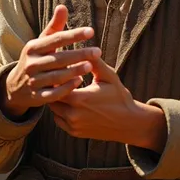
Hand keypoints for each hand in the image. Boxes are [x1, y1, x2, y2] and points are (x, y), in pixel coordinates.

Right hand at [0, 5, 100, 117]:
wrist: (15, 87)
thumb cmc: (35, 59)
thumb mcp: (41, 43)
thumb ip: (54, 27)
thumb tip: (63, 6)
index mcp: (33, 47)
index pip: (56, 39)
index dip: (74, 35)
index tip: (91, 31)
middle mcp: (31, 64)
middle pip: (58, 58)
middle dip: (79, 54)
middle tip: (98, 51)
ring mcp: (33, 81)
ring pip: (56, 76)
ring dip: (74, 71)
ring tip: (90, 66)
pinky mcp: (36, 97)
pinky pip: (53, 93)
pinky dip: (66, 88)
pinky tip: (79, 82)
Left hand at [51, 58, 166, 152]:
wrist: (128, 122)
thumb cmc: (119, 96)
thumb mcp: (108, 76)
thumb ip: (94, 62)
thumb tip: (84, 47)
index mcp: (80, 98)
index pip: (56, 84)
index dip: (55, 75)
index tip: (57, 67)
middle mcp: (73, 114)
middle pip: (51, 97)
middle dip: (53, 86)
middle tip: (54, 75)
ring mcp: (73, 125)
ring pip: (53, 109)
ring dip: (55, 98)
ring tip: (59, 86)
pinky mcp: (74, 132)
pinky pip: (58, 120)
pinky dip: (59, 111)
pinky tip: (66, 100)